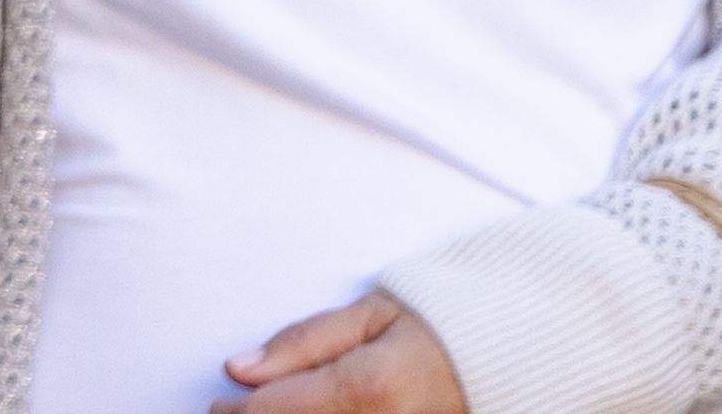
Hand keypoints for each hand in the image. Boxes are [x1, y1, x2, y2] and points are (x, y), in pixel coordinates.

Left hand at [225, 290, 465, 411]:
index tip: (218, 403)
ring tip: (273, 409)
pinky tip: (312, 413)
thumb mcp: (367, 317)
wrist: (502, 364)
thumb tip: (237, 369)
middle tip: (236, 411)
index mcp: (368, 389)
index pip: (275, 412)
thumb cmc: (432, 330)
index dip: (234, 413)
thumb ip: (300, 344)